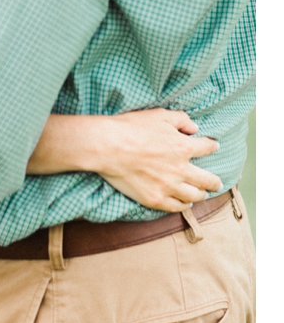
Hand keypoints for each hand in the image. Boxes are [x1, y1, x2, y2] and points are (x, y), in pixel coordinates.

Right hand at [95, 108, 222, 211]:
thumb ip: (180, 119)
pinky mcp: (155, 199)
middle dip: (214, 181)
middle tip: (216, 182)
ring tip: (200, 193)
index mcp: (184, 147)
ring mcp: (168, 187)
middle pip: (208, 180)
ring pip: (195, 196)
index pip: (207, 148)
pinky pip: (177, 207)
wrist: (106, 146)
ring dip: (200, 194)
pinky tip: (184, 203)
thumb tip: (194, 128)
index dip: (211, 146)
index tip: (212, 146)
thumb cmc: (130, 127)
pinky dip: (183, 205)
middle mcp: (181, 170)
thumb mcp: (158, 114)